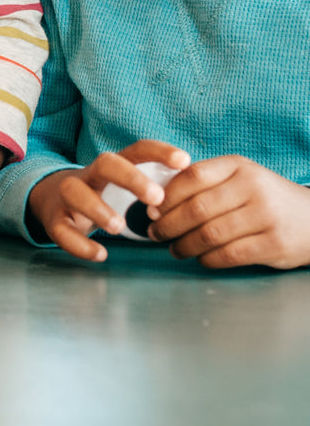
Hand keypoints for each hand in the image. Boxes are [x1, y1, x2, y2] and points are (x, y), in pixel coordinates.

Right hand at [27, 139, 190, 260]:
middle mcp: (90, 175)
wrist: (52, 199)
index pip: (136, 150)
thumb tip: (198, 188)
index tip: (185, 161)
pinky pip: (62, 229)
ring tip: (119, 226)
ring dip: (97, 208)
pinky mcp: (55, 219)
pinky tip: (100, 255)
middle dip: (130, 177)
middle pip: (105, 163)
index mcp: (113, 166)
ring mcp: (68, 196)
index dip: (159, 152)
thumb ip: (156, 185)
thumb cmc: (102, 193)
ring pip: (75, 192)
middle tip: (156, 198)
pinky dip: (80, 244)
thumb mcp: (124, 183)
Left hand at [148, 155, 309, 269]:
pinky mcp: (275, 244)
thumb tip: (158, 199)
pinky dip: (208, 259)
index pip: (192, 176)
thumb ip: (204, 183)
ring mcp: (266, 216)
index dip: (167, 195)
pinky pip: (230, 254)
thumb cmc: (265, 198)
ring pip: (210, 234)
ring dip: (185, 244)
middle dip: (169, 224)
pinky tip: (201, 258)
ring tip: (175, 249)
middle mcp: (252, 187)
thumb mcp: (239, 178)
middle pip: (197, 208)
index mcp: (238, 166)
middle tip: (155, 232)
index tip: (151, 208)